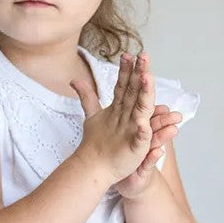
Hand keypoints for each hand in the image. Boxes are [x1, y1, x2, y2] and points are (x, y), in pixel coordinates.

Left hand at [71, 53, 154, 184]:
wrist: (102, 168)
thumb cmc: (100, 143)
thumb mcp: (93, 116)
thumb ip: (88, 97)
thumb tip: (74, 79)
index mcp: (122, 109)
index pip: (125, 85)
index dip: (126, 71)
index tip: (127, 54)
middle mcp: (132, 117)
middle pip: (136, 92)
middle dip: (140, 75)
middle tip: (144, 57)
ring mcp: (137, 131)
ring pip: (144, 111)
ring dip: (146, 95)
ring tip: (148, 79)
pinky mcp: (138, 148)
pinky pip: (143, 139)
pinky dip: (144, 132)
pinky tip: (143, 124)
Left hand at [114, 102, 180, 198]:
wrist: (125, 180)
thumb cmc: (122, 156)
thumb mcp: (117, 135)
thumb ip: (117, 115)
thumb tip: (115, 96)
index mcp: (137, 131)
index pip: (146, 115)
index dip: (151, 106)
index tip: (158, 99)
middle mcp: (144, 141)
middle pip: (155, 127)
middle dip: (165, 119)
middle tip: (176, 113)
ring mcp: (144, 156)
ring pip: (156, 143)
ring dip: (165, 136)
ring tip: (173, 130)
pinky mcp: (142, 170)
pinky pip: (148, 163)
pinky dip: (153, 157)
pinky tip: (158, 152)